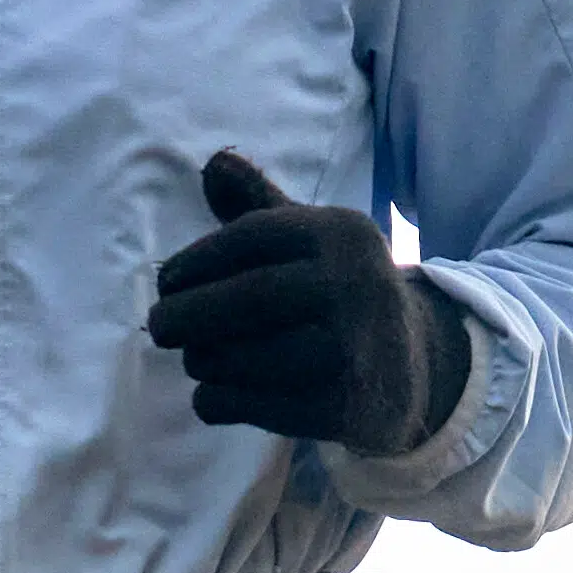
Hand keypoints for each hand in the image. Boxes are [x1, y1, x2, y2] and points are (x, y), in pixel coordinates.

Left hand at [148, 145, 476, 452]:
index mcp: (344, 234)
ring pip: (239, 357)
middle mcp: (355, 287)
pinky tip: (218, 392)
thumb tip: (214, 163)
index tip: (167, 282)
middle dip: (184, 315)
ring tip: (199, 357)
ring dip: (200, 360)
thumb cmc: (336, 293)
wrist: (411, 368)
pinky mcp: (339, 408)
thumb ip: (258, 203)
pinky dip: (215, 400)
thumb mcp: (310, 240)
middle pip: (244, 299)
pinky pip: (246, 405)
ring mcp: (351, 352)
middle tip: (160, 327)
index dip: (194, 261)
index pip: (249, 239)